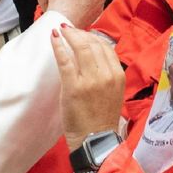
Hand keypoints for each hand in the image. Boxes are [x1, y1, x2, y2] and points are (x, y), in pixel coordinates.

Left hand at [52, 25, 124, 147]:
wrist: (95, 142)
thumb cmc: (101, 120)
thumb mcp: (113, 93)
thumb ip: (106, 74)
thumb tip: (93, 57)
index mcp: (118, 76)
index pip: (106, 47)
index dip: (93, 37)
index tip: (82, 34)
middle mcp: (106, 75)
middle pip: (93, 44)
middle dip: (79, 33)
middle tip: (69, 30)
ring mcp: (90, 80)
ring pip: (80, 48)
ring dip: (69, 35)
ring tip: (60, 30)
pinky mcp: (73, 87)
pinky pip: (65, 59)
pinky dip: (58, 46)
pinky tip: (54, 38)